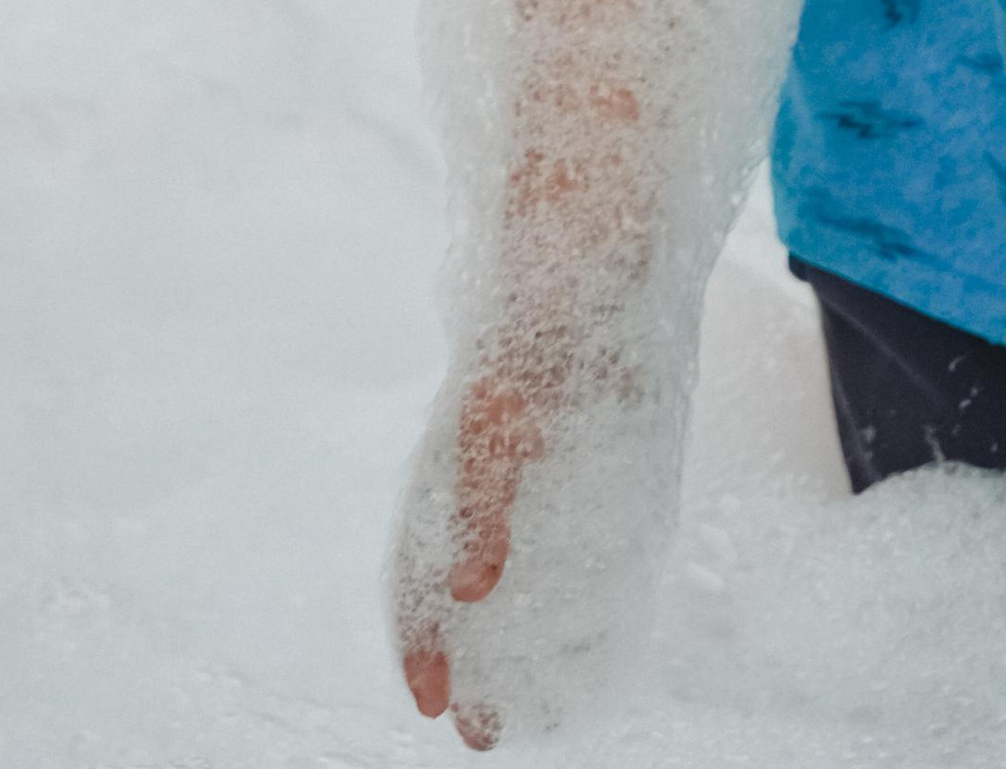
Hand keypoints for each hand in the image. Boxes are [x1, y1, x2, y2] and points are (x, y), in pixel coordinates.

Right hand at [397, 362, 553, 748]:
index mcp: (444, 483)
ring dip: (510, 648)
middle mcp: (481, 491)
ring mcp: (528, 486)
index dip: (418, 644)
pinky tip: (584, 640)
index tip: (434, 704)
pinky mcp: (579, 478)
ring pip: (508, 583)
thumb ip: (479, 506)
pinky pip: (561, 554)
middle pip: (460, 596)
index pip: (415, 580)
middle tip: (484, 732)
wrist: (590, 281)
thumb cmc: (531, 348)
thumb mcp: (495, 428)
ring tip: (528, 709)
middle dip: (468, 667)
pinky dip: (560, 604)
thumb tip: (469, 591)